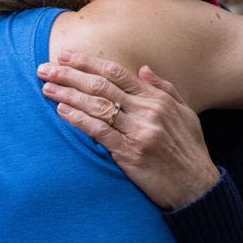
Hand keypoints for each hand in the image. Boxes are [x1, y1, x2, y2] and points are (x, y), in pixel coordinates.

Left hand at [38, 51, 218, 210]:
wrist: (196, 186)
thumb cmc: (189, 150)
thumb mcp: (185, 113)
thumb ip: (164, 89)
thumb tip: (143, 68)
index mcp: (157, 99)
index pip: (117, 73)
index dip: (89, 63)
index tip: (67, 56)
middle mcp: (146, 111)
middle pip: (101, 86)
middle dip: (70, 74)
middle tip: (45, 68)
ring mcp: (138, 132)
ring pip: (97, 106)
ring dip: (68, 94)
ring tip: (47, 87)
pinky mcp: (130, 153)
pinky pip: (99, 132)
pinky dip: (79, 119)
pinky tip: (62, 111)